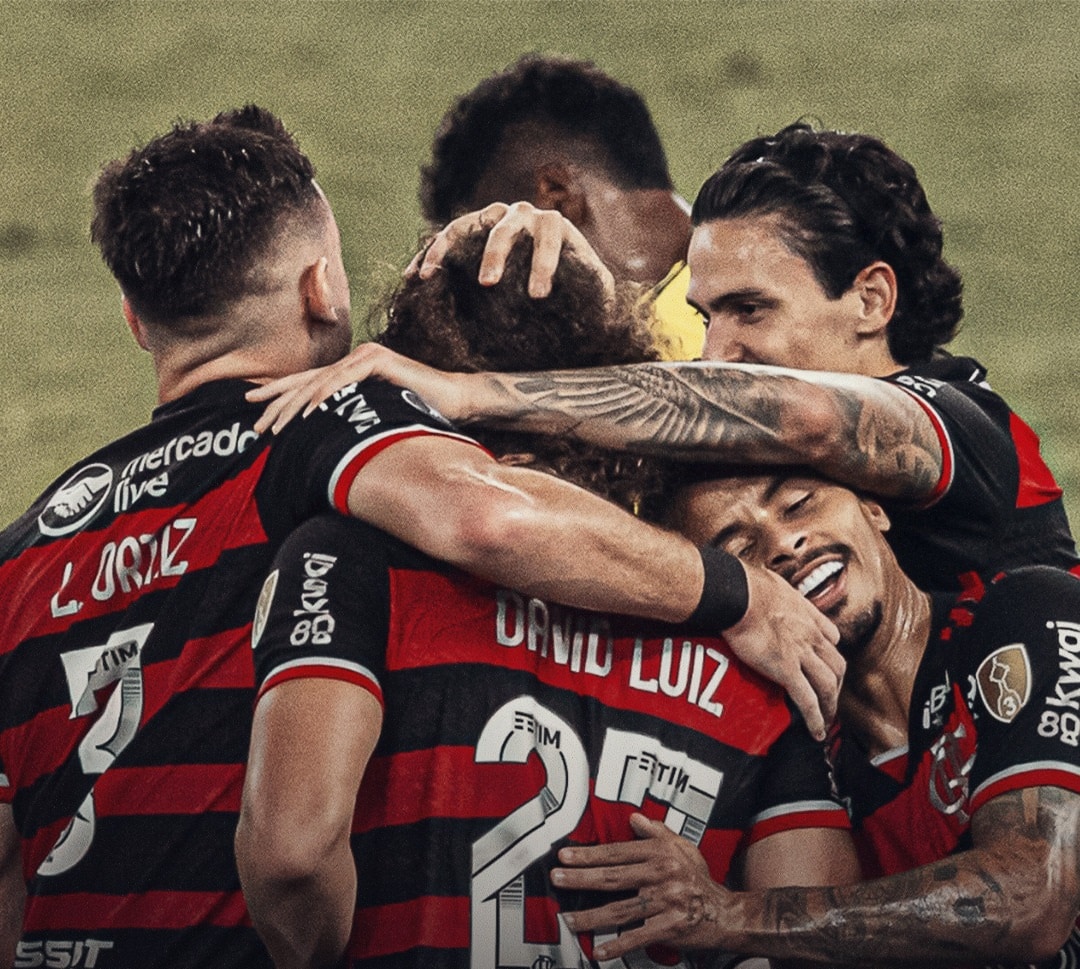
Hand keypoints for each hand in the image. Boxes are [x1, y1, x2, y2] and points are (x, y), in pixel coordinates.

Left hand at [246, 344, 468, 434]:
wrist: (454, 400)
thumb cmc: (418, 414)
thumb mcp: (376, 419)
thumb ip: (353, 421)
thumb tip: (325, 444)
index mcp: (348, 374)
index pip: (306, 385)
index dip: (279, 396)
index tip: (254, 410)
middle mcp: (352, 361)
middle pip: (306, 382)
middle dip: (277, 402)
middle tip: (255, 422)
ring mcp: (364, 357)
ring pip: (320, 381)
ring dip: (296, 404)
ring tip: (277, 423)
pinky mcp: (378, 360)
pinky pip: (345, 378)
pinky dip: (327, 394)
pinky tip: (311, 409)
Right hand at [409, 200, 615, 299]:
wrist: (548, 273)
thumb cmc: (574, 283)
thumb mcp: (594, 287)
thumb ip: (602, 289)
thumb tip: (610, 303)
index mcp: (553, 225)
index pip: (550, 235)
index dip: (544, 264)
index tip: (538, 295)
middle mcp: (520, 215)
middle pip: (505, 227)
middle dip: (496, 253)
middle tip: (488, 284)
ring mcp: (489, 219)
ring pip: (465, 226)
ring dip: (447, 249)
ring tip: (430, 276)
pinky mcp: (467, 232)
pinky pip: (443, 239)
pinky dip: (428, 256)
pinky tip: (415, 277)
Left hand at [552, 813, 731, 959]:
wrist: (726, 913)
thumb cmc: (699, 879)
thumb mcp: (682, 847)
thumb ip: (656, 832)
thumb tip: (634, 818)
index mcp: (661, 854)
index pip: (617, 852)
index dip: (589, 854)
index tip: (565, 856)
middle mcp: (661, 876)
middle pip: (613, 878)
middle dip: (581, 878)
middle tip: (557, 878)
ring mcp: (665, 903)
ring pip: (620, 910)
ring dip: (591, 916)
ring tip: (568, 919)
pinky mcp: (669, 928)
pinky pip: (638, 937)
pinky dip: (617, 946)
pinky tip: (599, 950)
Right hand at [726, 565, 842, 739]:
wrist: (738, 593)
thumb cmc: (745, 585)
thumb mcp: (770, 583)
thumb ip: (773, 592)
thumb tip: (758, 588)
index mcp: (806, 615)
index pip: (832, 637)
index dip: (831, 653)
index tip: (825, 665)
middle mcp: (809, 635)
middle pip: (836, 665)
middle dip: (836, 685)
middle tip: (829, 698)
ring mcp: (800, 653)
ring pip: (827, 684)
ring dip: (829, 705)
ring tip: (826, 719)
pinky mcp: (786, 669)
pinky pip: (807, 699)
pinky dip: (815, 718)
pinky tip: (816, 731)